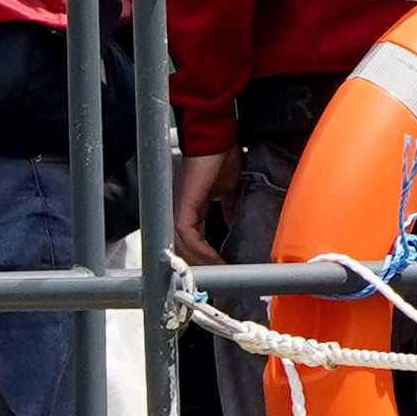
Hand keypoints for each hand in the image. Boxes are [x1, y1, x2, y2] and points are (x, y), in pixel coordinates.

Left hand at [172, 148, 230, 264]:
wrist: (216, 137)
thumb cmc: (222, 157)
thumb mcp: (229, 189)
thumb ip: (229, 207)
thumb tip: (237, 223)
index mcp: (190, 208)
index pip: (193, 240)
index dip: (206, 256)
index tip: (224, 267)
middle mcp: (180, 211)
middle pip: (184, 248)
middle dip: (202, 265)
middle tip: (221, 278)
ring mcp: (179, 209)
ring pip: (183, 247)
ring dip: (202, 262)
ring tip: (221, 273)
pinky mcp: (183, 207)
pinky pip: (188, 237)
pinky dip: (202, 251)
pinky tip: (217, 259)